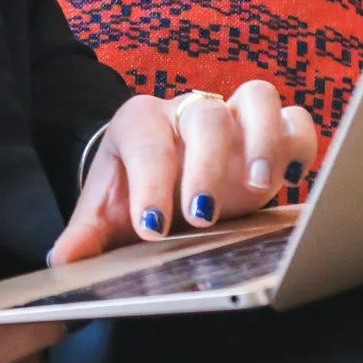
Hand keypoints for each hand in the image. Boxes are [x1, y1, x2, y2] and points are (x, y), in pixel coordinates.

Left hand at [50, 81, 317, 266]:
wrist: (159, 179)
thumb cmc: (133, 195)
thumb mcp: (104, 216)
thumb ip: (84, 238)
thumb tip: (62, 264)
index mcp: (139, 122)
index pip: (146, 139)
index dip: (150, 183)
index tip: (152, 227)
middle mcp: (188, 111)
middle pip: (205, 117)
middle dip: (206, 166)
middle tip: (201, 216)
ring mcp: (234, 118)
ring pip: (258, 98)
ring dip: (263, 142)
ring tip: (259, 189)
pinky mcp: (271, 133)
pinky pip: (297, 119)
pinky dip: (300, 144)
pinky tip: (294, 178)